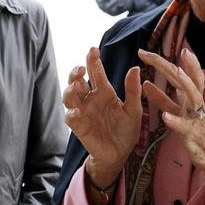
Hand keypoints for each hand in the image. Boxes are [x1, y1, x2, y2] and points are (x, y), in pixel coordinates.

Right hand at [62, 48, 142, 187]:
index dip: (93, 61)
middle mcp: (90, 100)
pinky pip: (70, 118)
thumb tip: (135, 68)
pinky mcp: (79, 127)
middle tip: (80, 69)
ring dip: (70, 90)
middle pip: (76, 81)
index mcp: (104, 92)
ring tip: (77, 86)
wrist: (120, 154)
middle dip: (75, 73)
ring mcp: (83, 112)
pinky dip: (71, 114)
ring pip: (69, 97)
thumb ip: (132, 90)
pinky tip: (76, 111)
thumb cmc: (126, 131)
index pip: (95, 73)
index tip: (93, 49)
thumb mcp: (134, 109)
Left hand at [138, 48, 204, 195]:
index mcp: (188, 96)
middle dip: (167, 65)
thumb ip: (163, 98)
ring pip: (193, 95)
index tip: (144, 52)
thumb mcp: (177, 111)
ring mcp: (196, 117)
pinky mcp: (194, 134)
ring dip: (186, 82)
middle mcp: (194, 103)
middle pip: (184, 78)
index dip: (163, 62)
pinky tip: (166, 117)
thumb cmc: (195, 132)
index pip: (177, 75)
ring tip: (176, 70)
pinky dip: (176, 121)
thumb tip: (147, 84)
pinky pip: (185, 127)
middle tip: (148, 54)